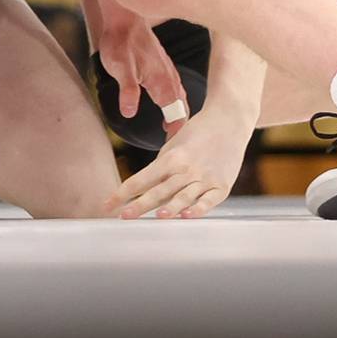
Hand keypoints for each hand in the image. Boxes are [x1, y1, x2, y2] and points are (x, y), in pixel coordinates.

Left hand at [97, 15, 188, 137]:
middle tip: (172, 144)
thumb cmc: (120, 42)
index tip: (170, 147)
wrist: (123, 17)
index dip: (176, 132)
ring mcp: (168, 70)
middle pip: (183, 108)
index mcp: (162, 82)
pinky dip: (175, 101)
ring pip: (181, 97)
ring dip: (179, 114)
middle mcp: (170, 77)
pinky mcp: (163, 64)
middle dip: (181, 127)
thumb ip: (127, 90)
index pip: (178, 115)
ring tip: (171, 129)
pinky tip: (167, 104)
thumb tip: (130, 112)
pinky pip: (176, 87)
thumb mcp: (120, 68)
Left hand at [106, 104, 252, 218]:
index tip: (108, 205)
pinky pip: (209, 200)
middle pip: (159, 190)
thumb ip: (161, 169)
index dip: (123, 193)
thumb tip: (143, 192)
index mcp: (170, 158)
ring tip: (157, 217)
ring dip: (170, 206)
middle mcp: (186, 168)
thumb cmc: (196, 134)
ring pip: (183, 195)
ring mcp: (205, 177)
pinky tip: (188, 216)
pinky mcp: (222, 185)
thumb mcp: (173, 147)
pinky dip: (199, 208)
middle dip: (141, 204)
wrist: (228, 120)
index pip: (141, 179)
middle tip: (124, 216)